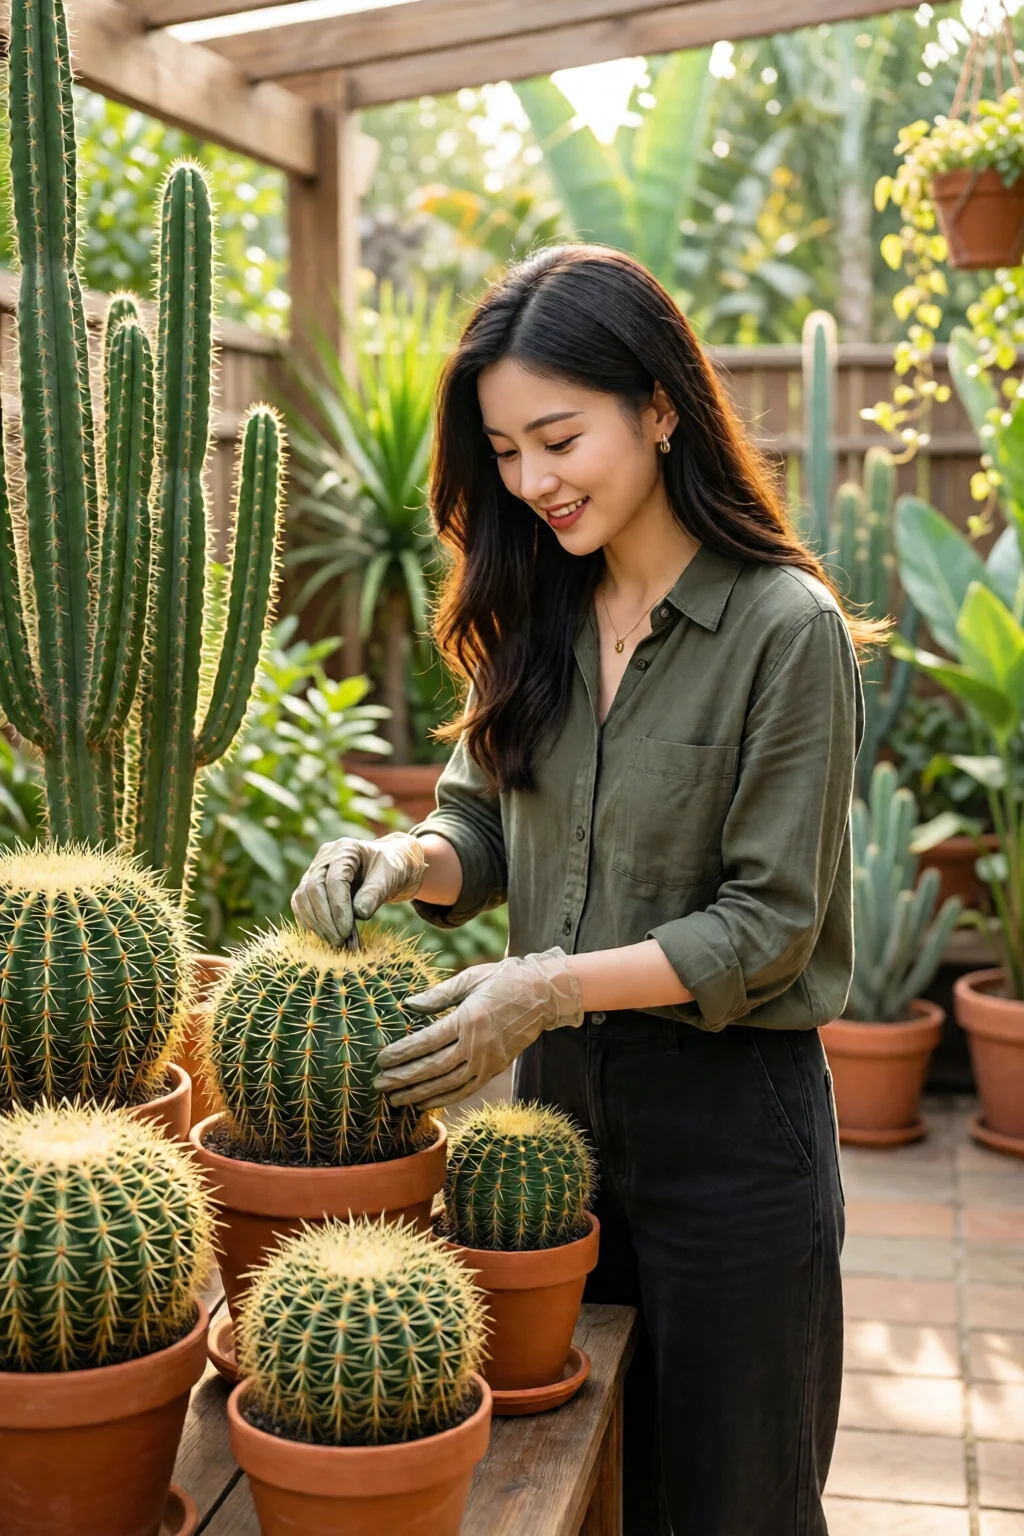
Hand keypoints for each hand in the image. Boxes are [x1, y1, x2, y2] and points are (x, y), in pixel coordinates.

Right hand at [290, 832, 425, 945]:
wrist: (388, 867)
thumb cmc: (391, 868)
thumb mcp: (391, 877)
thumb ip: (375, 893)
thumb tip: (359, 913)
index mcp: (345, 849)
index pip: (334, 880)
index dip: (338, 908)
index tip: (347, 932)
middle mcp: (325, 857)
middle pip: (313, 888)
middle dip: (325, 919)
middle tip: (339, 941)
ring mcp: (314, 870)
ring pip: (302, 897)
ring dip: (315, 923)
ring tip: (334, 941)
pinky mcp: (310, 884)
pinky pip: (300, 903)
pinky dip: (309, 920)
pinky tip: (324, 934)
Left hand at [375, 947, 583, 1108]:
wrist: (543, 995)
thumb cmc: (504, 979)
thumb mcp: (470, 978)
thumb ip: (438, 995)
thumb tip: (409, 1004)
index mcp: (468, 1019)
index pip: (427, 1041)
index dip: (402, 1053)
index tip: (381, 1059)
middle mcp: (477, 1045)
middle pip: (433, 1068)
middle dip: (403, 1078)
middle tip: (379, 1084)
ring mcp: (487, 1060)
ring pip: (447, 1084)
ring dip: (419, 1094)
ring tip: (395, 1099)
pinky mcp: (494, 1069)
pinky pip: (466, 1090)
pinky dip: (444, 1099)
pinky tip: (424, 1103)